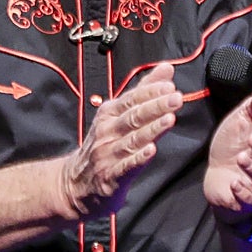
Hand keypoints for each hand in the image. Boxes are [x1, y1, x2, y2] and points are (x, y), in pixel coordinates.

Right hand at [59, 63, 183, 218]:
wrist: (76, 182)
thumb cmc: (104, 144)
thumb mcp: (118, 114)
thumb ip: (144, 91)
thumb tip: (166, 68)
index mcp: (109, 113)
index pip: (131, 99)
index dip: (150, 92)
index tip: (169, 86)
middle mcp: (107, 131)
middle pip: (133, 116)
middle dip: (156, 106)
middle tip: (176, 98)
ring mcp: (107, 154)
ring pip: (132, 139)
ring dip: (151, 129)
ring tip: (170, 119)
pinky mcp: (110, 176)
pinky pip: (126, 165)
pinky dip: (138, 157)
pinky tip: (151, 150)